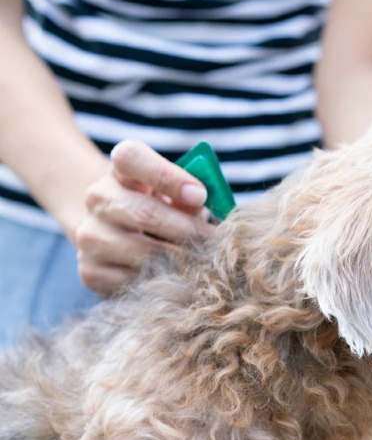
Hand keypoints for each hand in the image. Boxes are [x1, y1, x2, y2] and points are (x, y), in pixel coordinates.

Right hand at [73, 140, 214, 295]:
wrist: (117, 233)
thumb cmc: (161, 206)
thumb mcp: (175, 192)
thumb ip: (190, 195)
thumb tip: (202, 209)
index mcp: (120, 170)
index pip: (131, 158)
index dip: (167, 176)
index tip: (200, 195)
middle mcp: (97, 197)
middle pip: (144, 212)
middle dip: (187, 229)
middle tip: (214, 240)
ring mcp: (89, 234)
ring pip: (141, 251)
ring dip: (177, 259)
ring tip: (200, 260)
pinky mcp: (89, 270)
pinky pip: (131, 280)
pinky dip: (159, 281)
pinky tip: (173, 275)